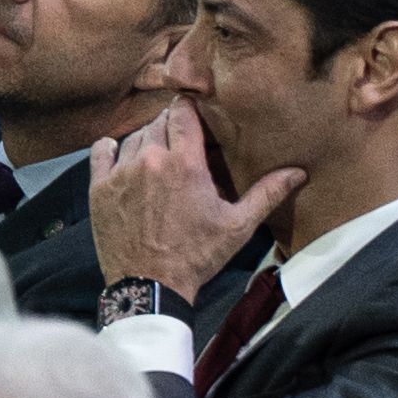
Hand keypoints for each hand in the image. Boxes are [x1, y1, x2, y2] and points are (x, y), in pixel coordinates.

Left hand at [88, 103, 294, 297]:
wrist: (149, 287)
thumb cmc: (196, 256)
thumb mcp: (237, 226)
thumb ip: (266, 194)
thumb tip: (298, 172)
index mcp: (185, 163)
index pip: (184, 112)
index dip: (190, 110)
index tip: (196, 116)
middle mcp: (151, 159)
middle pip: (159, 122)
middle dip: (172, 126)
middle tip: (182, 141)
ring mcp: (121, 172)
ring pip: (134, 137)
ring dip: (147, 140)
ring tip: (158, 157)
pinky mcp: (99, 188)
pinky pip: (101, 151)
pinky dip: (111, 149)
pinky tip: (120, 156)